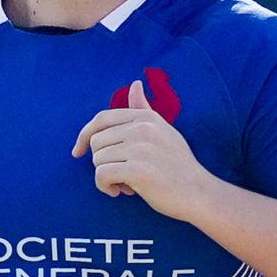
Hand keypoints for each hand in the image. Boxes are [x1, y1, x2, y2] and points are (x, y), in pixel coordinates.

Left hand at [73, 82, 217, 218]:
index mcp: (146, 117)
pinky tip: (119, 192)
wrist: (199, 193)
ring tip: (126, 185)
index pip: (101, 119)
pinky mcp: (138, 170)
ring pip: (98, 159)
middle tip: (120, 176)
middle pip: (96, 141)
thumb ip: (145, 109)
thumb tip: (135, 84)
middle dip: (102, 161)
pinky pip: (102, 175)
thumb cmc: (179, 166)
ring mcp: (140, 148)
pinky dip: (104, 186)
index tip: (78, 152)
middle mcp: (142, 128)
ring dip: (106, 177)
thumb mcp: (164, 131)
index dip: (84, 135)